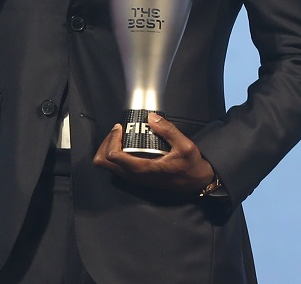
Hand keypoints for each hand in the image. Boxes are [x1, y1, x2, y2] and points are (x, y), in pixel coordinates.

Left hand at [92, 113, 216, 196]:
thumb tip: (151, 118)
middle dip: (106, 144)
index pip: (113, 156)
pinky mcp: (137, 178)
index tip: (120, 127)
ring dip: (109, 149)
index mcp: (143, 169)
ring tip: (120, 136)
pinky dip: (115, 154)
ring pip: (108, 166)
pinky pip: (116, 167)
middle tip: (117, 131)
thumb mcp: (185, 146)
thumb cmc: (191, 166)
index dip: (112, 138)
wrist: (197, 182)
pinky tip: (128, 144)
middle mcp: (135, 176)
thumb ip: (168, 130)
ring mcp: (134, 178)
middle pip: (103, 162)